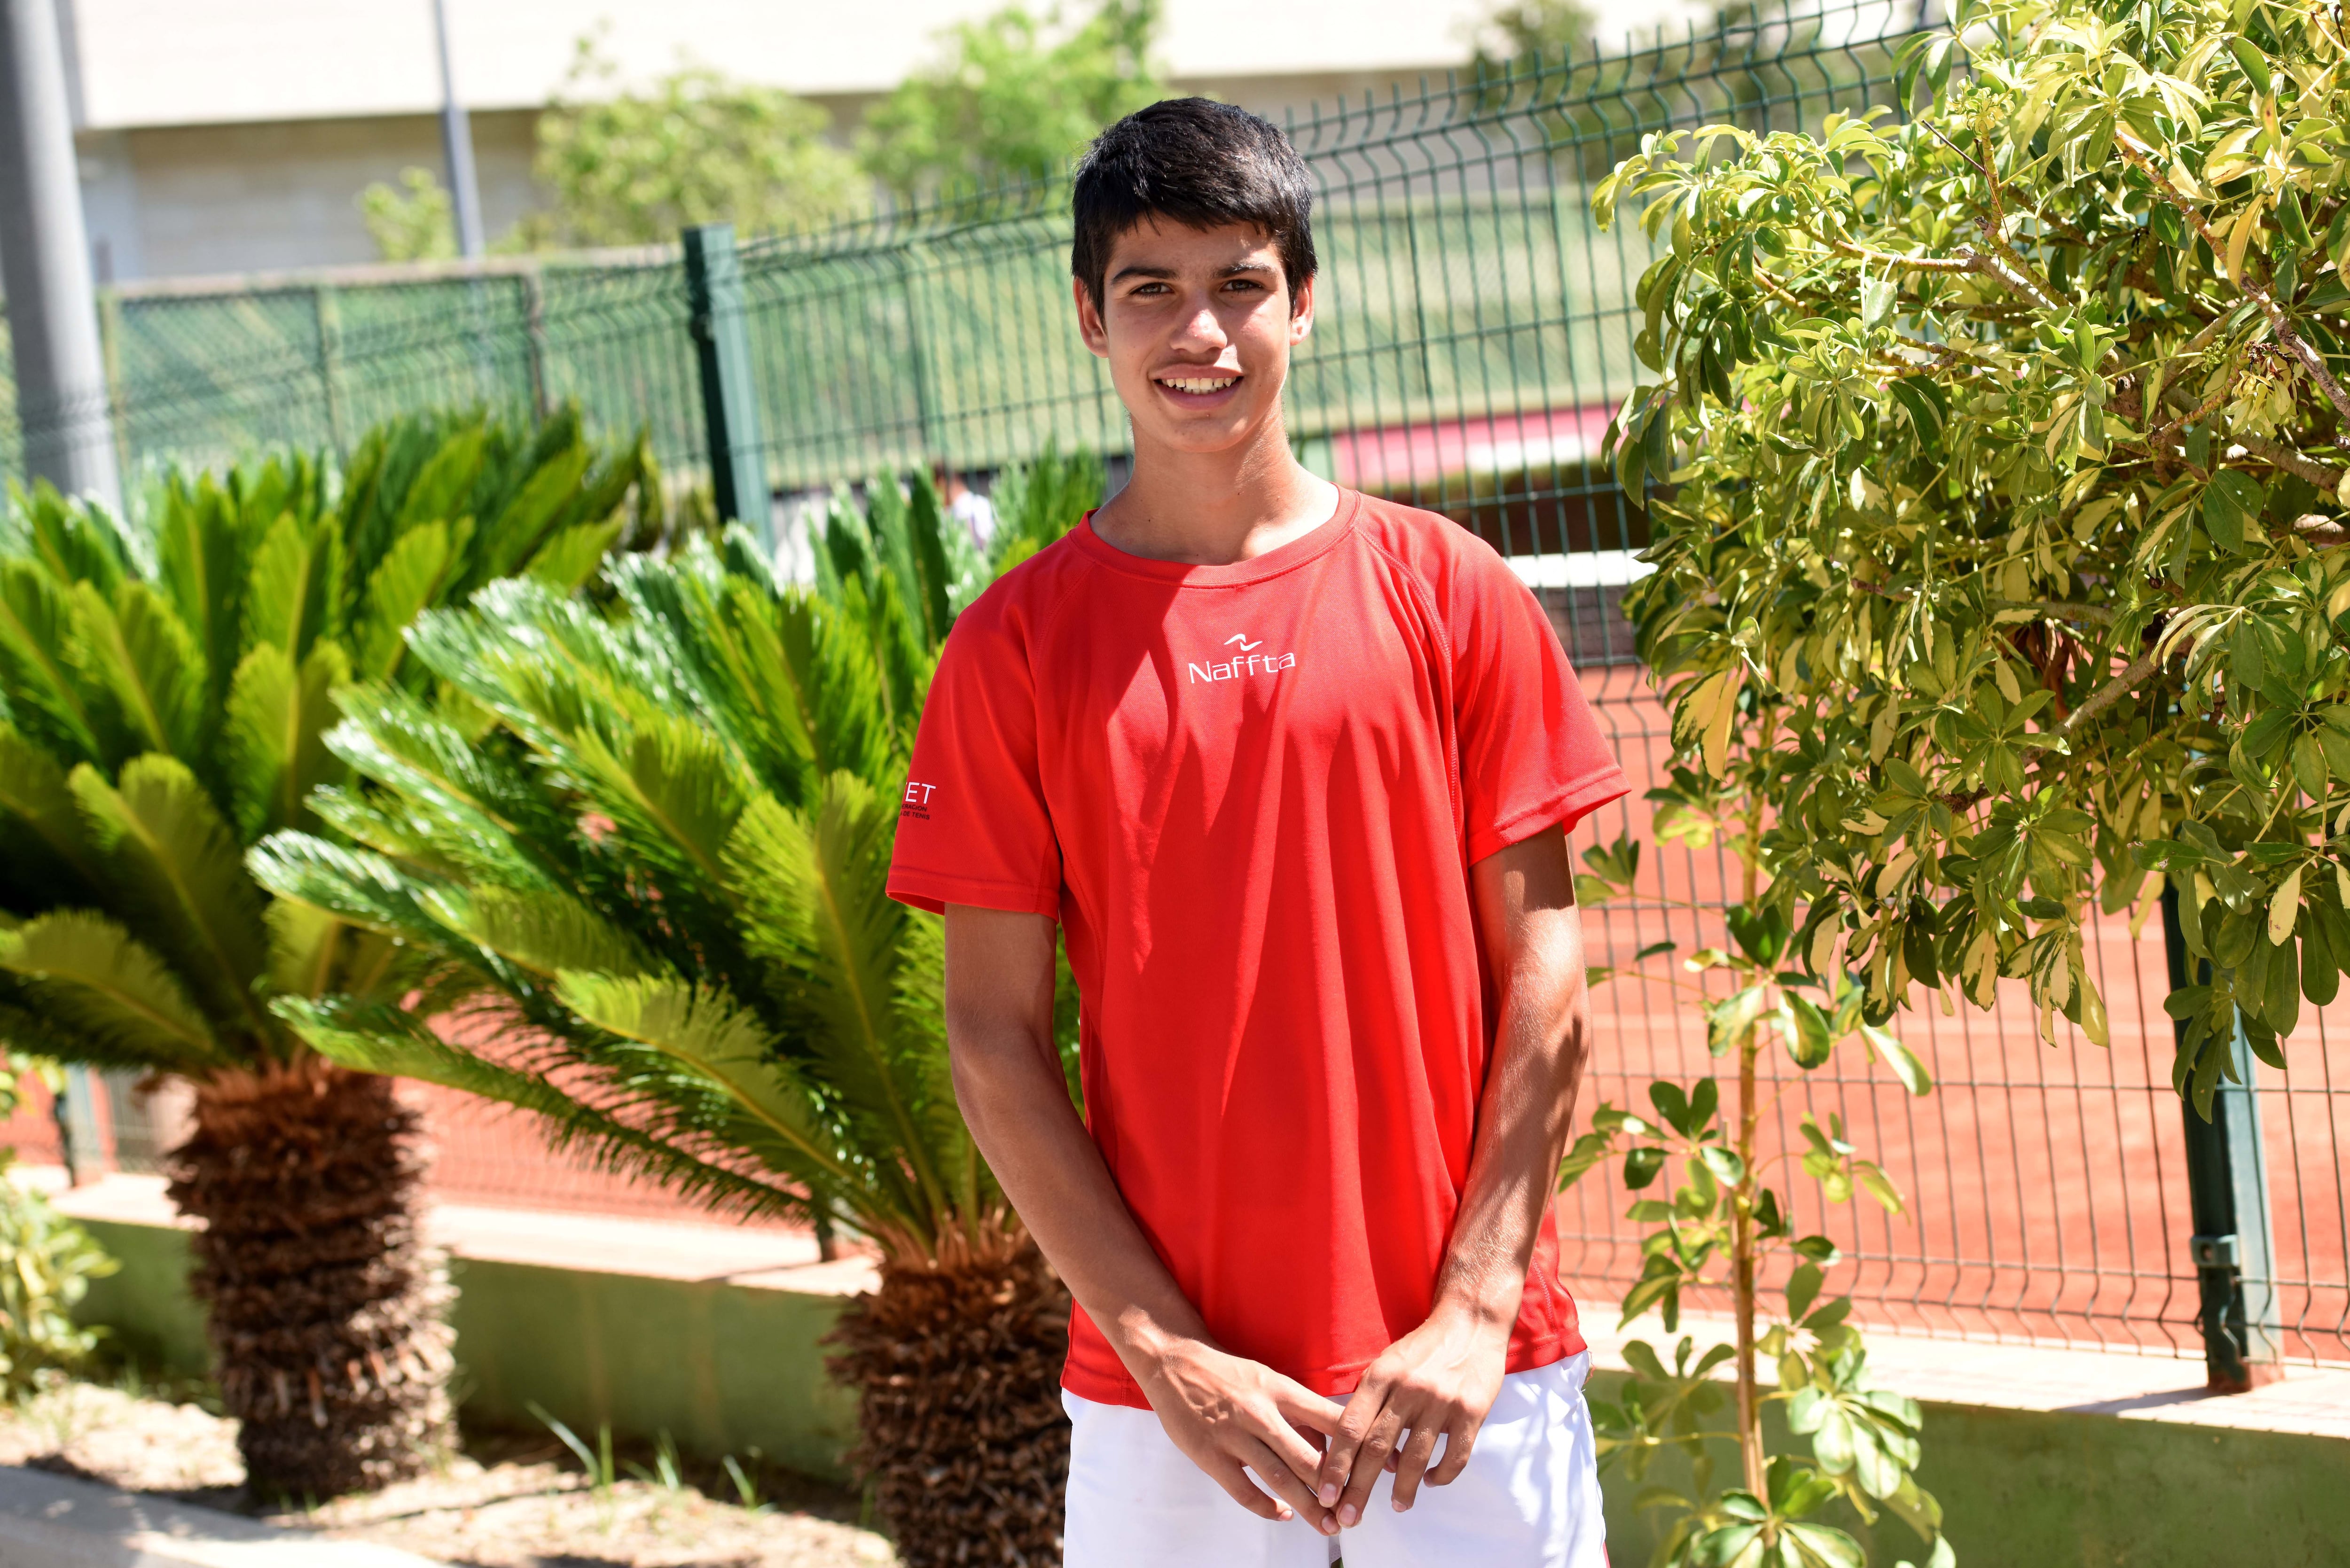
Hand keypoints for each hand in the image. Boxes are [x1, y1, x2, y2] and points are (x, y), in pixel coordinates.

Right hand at [1136, 1338, 1346, 1533]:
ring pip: (1280, 1478)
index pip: (1331, 1419)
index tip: (1382, 1465)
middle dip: (1336, 1489)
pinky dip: (1266, 1507)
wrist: (1174, 1362)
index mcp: (1281, 1389)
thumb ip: (1298, 1411)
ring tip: (1327, 1525)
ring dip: (1308, 1506)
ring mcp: (1234, 1435)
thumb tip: (1329, 1444)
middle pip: (1309, 1457)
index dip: (1358, 1445)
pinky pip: (1244, 1491)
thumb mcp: (1269, 1380)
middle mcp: (1261, 1412)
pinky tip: (1281, 1514)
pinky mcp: (1211, 1455)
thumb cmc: (1229, 1374)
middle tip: (1354, 1511)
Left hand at [1315, 1302, 1509, 1526]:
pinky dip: (1440, 1476)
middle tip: (1348, 1518)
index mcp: (1381, 1375)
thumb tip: (1354, 1450)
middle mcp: (1408, 1388)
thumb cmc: (1422, 1349)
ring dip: (1402, 1488)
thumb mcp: (1387, 1363)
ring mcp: (1442, 1400)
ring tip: (1396, 1506)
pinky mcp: (1472, 1410)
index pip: (1351, 1427)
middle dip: (1359, 1488)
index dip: (1336, 1465)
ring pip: (1414, 1457)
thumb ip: (1369, 1401)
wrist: (1471, 1322)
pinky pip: (1454, 1455)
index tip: (1325, 1494)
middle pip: (1376, 1447)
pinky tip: (1429, 1482)